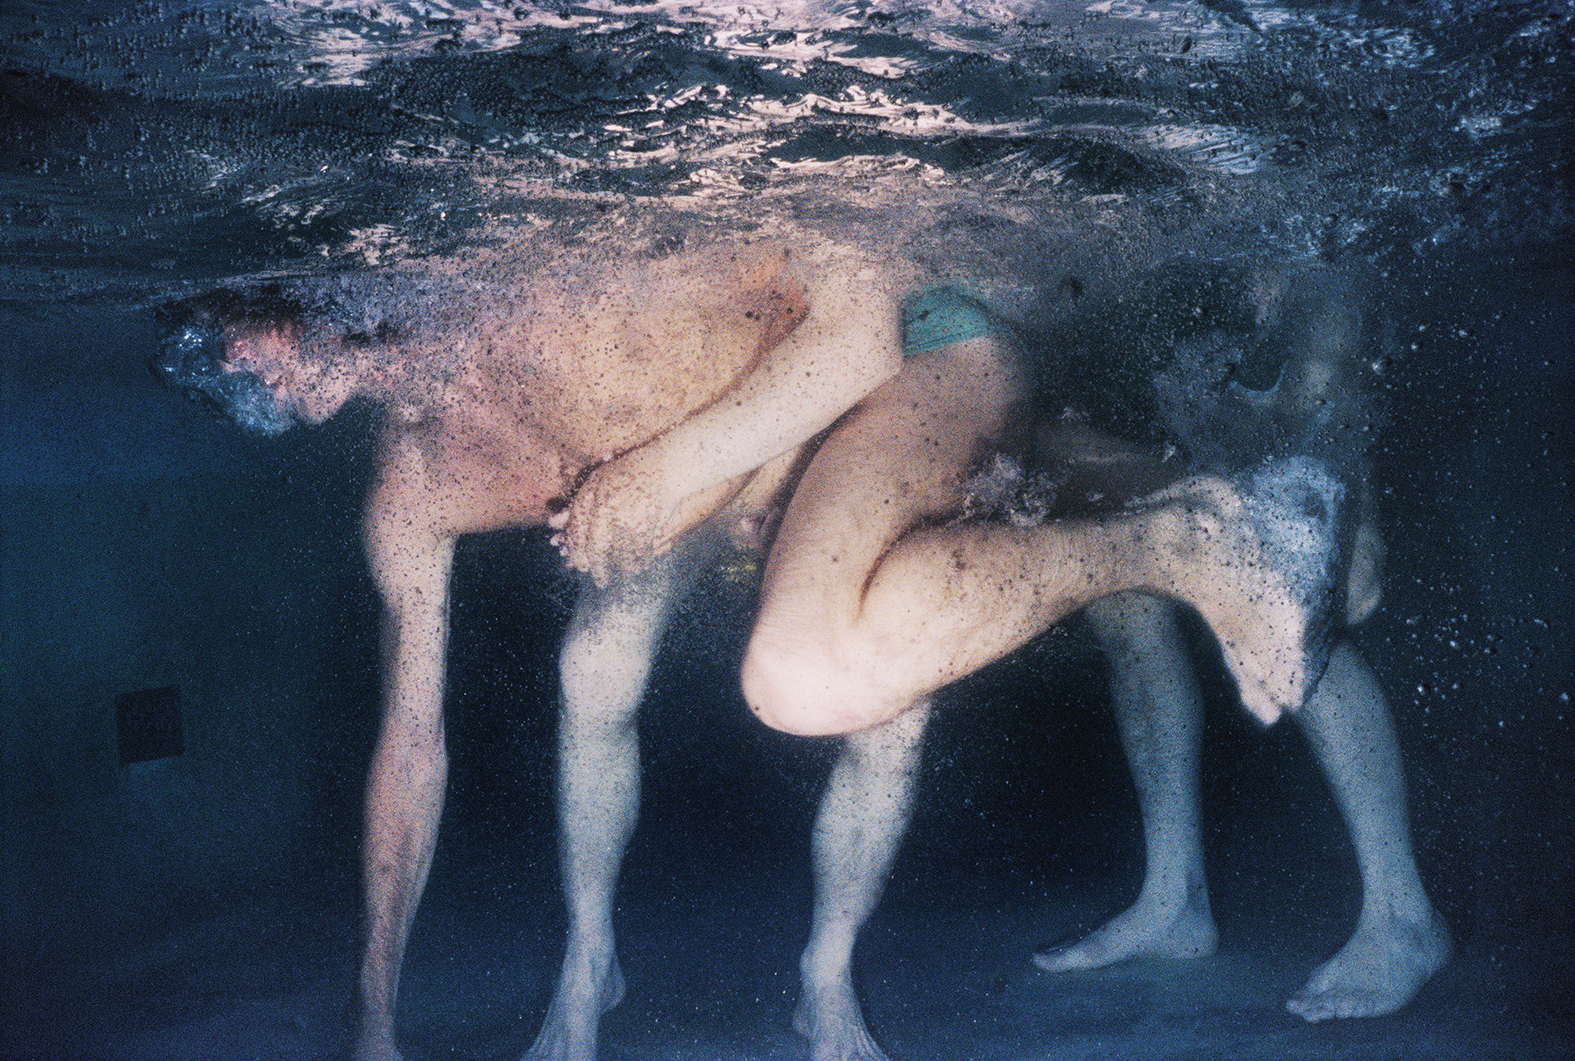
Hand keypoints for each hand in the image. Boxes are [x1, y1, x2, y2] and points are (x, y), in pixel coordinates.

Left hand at [549, 448, 681, 587]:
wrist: (667, 468)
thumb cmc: (630, 472)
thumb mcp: (598, 480)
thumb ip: (578, 502)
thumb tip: (552, 523)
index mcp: (591, 496)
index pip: (577, 532)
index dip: (576, 553)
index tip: (580, 566)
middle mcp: (606, 508)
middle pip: (596, 549)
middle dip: (597, 569)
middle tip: (600, 581)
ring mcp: (627, 519)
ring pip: (618, 555)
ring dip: (619, 569)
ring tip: (622, 577)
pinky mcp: (646, 526)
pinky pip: (639, 553)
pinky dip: (640, 563)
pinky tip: (640, 568)